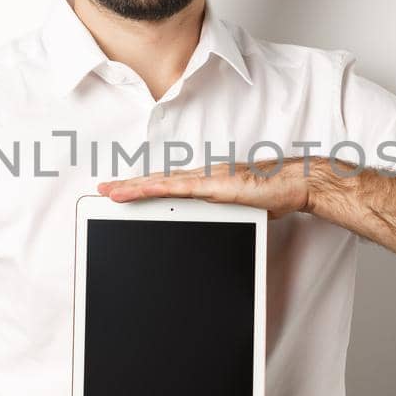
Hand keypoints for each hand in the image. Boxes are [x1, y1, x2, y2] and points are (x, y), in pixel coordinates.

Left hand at [98, 157, 311, 220]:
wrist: (292, 183)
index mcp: (207, 181)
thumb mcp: (240, 206)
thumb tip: (218, 219)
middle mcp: (202, 176)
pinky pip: (177, 189)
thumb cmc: (272, 194)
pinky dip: (155, 190)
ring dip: (134, 187)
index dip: (144, 187)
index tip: (124, 191)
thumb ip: (224, 211)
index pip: (168, 184)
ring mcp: (205, 179)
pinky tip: (140, 192)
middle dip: (129, 186)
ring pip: (160, 183)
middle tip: (104, 189)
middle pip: (157, 181)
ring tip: (110, 192)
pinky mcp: (212, 186)